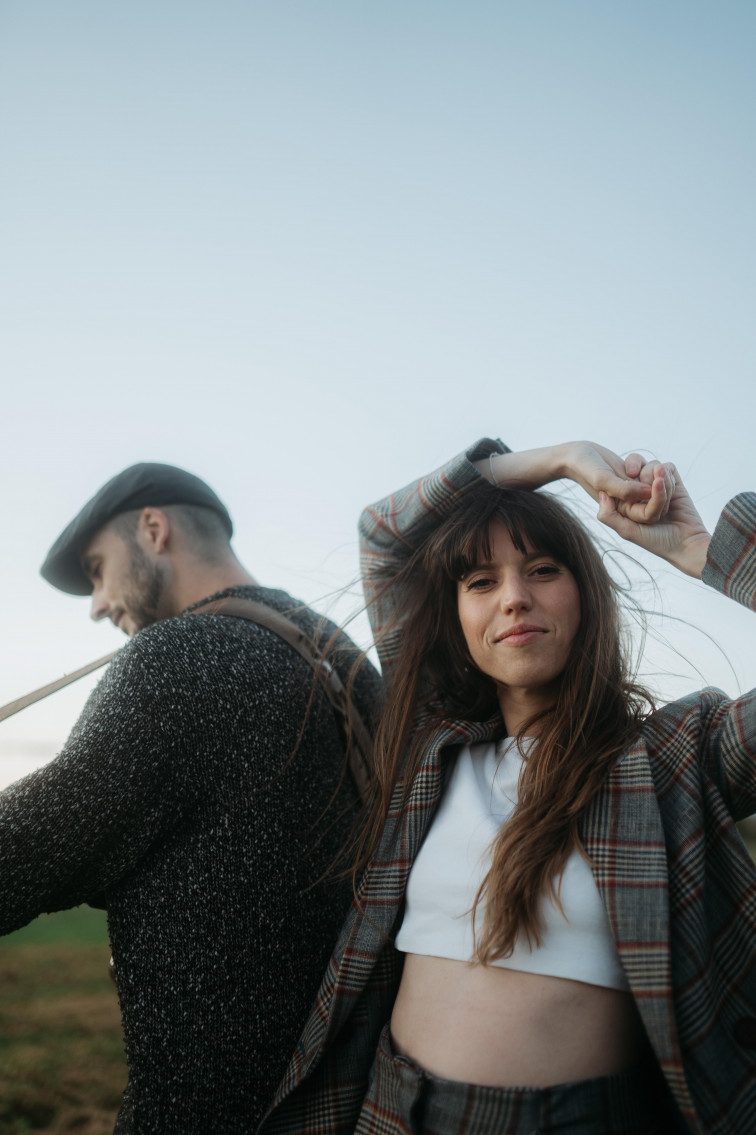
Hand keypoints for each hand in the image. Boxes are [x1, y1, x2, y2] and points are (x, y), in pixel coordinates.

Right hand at [561, 442, 668, 517]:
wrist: (575, 456)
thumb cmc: (585, 468)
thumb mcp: (602, 479)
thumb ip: (624, 489)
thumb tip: (649, 492)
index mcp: (621, 510)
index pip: (649, 513)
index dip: (658, 499)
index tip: (658, 480)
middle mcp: (628, 502)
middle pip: (656, 500)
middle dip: (661, 484)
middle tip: (660, 467)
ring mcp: (631, 488)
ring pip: (654, 485)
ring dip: (655, 472)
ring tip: (647, 463)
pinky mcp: (631, 475)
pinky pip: (648, 472)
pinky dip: (643, 464)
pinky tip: (630, 461)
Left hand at [597, 462, 710, 577]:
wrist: (688, 542)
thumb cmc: (656, 540)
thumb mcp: (627, 531)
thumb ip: (609, 515)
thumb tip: (602, 493)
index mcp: (625, 502)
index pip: (619, 478)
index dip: (626, 481)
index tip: (632, 487)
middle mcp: (639, 492)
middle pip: (636, 468)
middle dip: (645, 481)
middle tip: (653, 494)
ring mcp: (656, 486)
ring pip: (653, 466)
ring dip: (660, 481)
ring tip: (666, 499)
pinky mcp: (673, 482)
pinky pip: (667, 467)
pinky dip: (669, 477)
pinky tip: (672, 490)